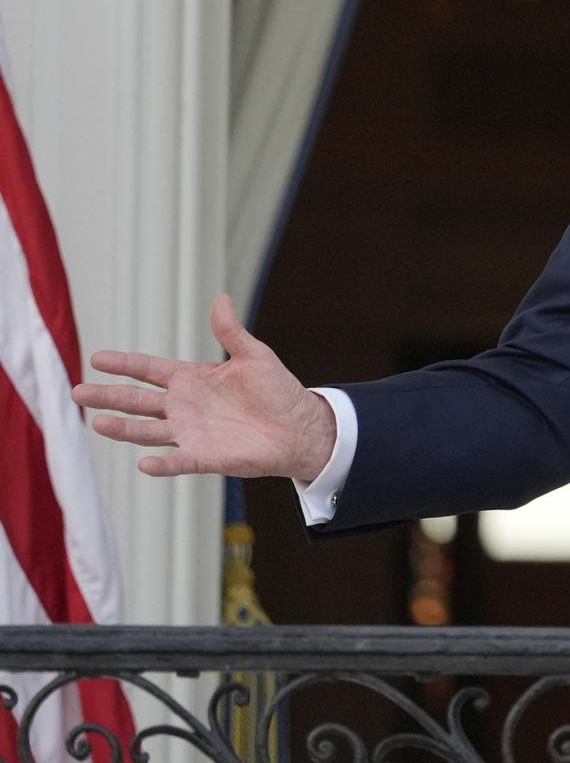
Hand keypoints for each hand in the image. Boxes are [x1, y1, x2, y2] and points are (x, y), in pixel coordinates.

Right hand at [72, 294, 336, 482]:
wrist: (299, 427)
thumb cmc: (277, 390)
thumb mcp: (254, 355)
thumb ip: (231, 332)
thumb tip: (222, 298)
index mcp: (191, 379)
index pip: (148, 369)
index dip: (124, 364)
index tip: (96, 358)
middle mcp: (183, 406)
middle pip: (137, 400)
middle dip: (108, 396)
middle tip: (77, 392)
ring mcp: (190, 432)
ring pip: (147, 431)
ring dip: (123, 429)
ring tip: (97, 422)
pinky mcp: (203, 457)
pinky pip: (177, 462)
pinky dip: (162, 464)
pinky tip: (144, 463)